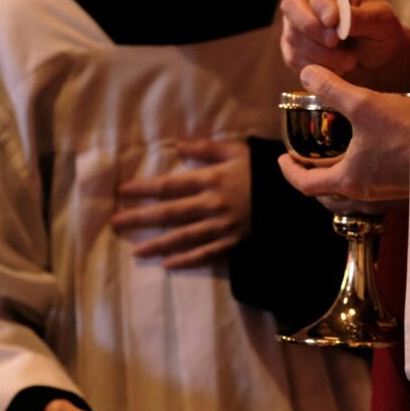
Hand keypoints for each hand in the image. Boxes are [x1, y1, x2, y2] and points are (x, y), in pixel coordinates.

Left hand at [111, 139, 250, 268]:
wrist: (295, 195)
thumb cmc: (263, 169)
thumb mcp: (237, 150)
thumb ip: (206, 149)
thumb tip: (176, 145)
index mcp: (211, 180)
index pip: (170, 186)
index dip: (144, 189)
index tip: (121, 192)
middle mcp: (212, 205)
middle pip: (170, 214)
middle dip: (140, 219)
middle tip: (115, 224)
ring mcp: (222, 227)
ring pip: (184, 238)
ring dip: (158, 245)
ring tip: (136, 251)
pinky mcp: (233, 243)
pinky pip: (207, 255)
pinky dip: (188, 261)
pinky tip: (169, 265)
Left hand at [278, 65, 409, 209]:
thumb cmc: (405, 133)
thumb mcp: (364, 104)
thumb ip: (332, 89)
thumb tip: (305, 73)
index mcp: (346, 179)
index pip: (306, 184)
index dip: (290, 172)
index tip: (283, 159)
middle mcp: (364, 192)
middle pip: (327, 192)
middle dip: (312, 176)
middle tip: (305, 160)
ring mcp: (385, 192)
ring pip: (350, 189)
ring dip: (337, 175)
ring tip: (336, 155)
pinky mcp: (403, 185)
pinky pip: (372, 184)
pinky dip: (360, 172)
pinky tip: (370, 153)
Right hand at [279, 0, 409, 92]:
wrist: (377, 60)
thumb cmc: (381, 33)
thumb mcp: (382, 22)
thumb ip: (361, 18)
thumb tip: (339, 21)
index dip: (321, 2)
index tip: (332, 21)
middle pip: (292, 7)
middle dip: (312, 28)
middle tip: (334, 41)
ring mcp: (297, 24)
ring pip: (293, 36)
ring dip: (320, 53)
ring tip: (350, 61)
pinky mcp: (294, 49)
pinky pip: (294, 58)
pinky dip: (316, 67)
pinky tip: (338, 70)